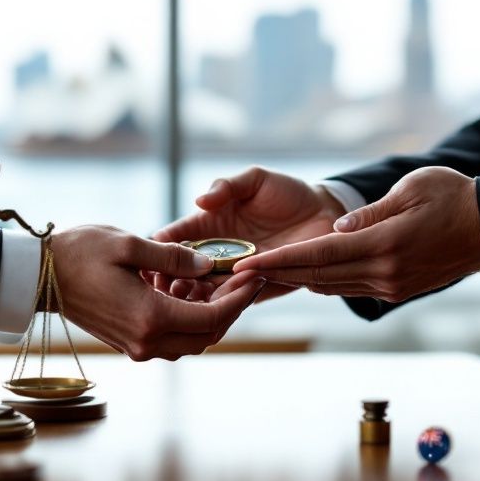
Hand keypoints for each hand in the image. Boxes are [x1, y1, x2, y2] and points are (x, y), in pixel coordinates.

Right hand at [49, 225, 265, 360]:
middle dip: (230, 308)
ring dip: (208, 315)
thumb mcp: (130, 244)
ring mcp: (136, 346)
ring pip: (191, 340)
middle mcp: (146, 341)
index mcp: (150, 317)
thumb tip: (208, 265)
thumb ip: (174, 257)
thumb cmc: (79, 253)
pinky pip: (171, 338)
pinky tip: (186, 287)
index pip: (213, 318)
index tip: (255, 276)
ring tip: (215, 280)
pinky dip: (187, 318)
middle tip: (243, 278)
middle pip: (207, 335)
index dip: (240, 299)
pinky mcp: (129, 342)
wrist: (38, 276)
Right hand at [152, 166, 345, 301]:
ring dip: (194, 293)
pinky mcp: (258, 286)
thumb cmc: (288, 193)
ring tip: (184, 295)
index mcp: (211, 224)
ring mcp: (237, 272)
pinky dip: (225, 300)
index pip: (178, 238)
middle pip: (185, 269)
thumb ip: (227, 186)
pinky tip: (217, 299)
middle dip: (172, 276)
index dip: (162, 245)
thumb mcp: (255, 180)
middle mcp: (219, 252)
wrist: (327, 214)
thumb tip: (200, 201)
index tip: (152, 252)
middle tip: (162, 282)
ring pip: (206, 289)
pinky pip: (236, 298)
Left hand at [233, 167, 479, 301]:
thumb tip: (336, 229)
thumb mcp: (411, 189)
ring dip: (296, 281)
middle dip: (277, 274)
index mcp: (385, 244)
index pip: (320, 255)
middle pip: (318, 277)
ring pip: (332, 286)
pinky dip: (323, 282)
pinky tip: (302, 275)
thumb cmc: (454, 197)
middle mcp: (385, 272)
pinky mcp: (397, 290)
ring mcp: (391, 285)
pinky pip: (350, 287)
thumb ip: (370, 212)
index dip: (280, 261)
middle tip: (238, 273)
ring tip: (261, 274)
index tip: (248, 265)